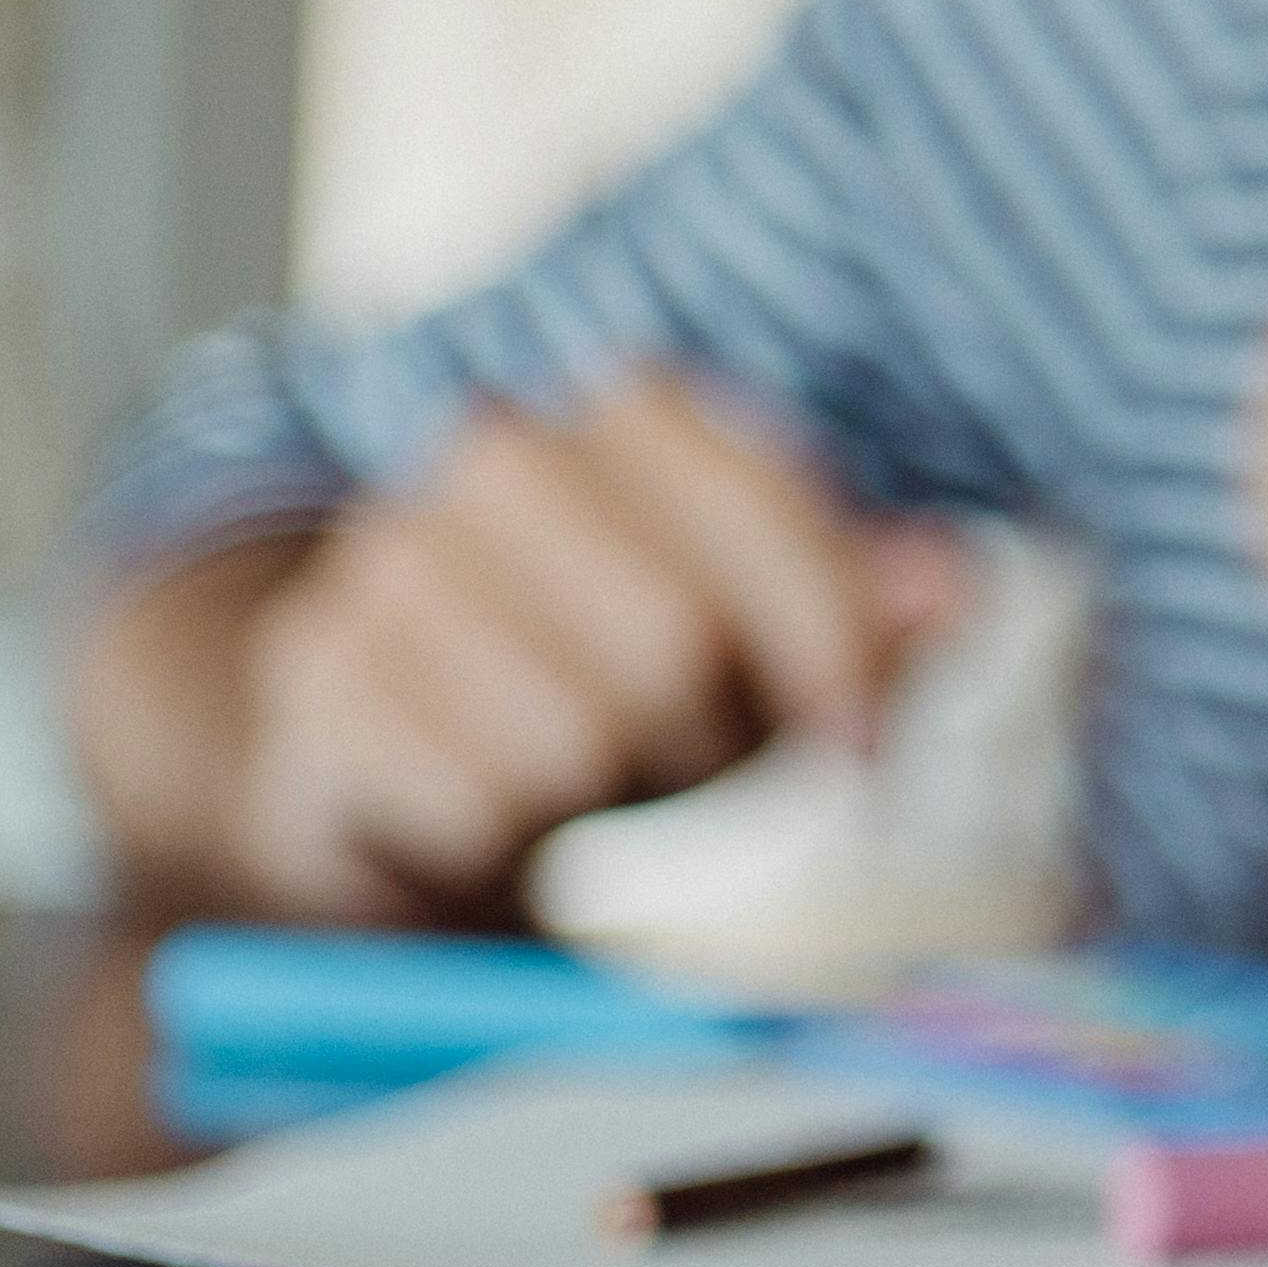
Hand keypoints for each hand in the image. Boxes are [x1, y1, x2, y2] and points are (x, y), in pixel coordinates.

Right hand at [218, 371, 960, 923]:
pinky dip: (510, 849)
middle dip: (720, 754)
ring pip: (573, 732)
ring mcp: (390, 562)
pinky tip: (500, 833)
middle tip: (715, 799)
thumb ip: (857, 614)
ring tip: (603, 813)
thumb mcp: (759, 651)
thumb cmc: (618, 700)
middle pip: (673, 638)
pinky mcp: (318, 682)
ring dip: (613, 813)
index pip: (762, 512)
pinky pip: (469, 802)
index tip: (861, 747)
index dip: (833, 647)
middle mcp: (498, 458)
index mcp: (632, 417)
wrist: (389, 768)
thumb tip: (949, 590)